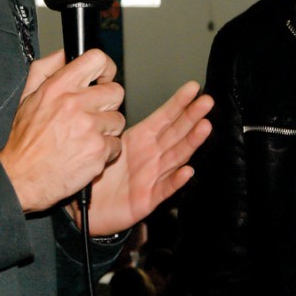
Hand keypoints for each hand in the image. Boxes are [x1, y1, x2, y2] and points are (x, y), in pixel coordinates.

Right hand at [0, 49, 124, 212]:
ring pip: (118, 120)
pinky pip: (116, 144)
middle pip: (116, 91)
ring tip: (85, 137)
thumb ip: (47, 68)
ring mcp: (89, 127)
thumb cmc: (25, 140)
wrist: (20, 178)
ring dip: (106, 129)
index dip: (105, 68)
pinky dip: (105, 151)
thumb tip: (66, 53)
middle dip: (107, 104)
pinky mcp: (98, 150)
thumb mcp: (28, 97)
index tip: (103, 78)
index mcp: (58, 87)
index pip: (96, 60)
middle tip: (92, 115)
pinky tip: (87, 153)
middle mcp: (75, 103)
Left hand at [85, 81, 212, 235]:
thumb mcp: (109, 143)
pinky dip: (176, 181)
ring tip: (204, 127)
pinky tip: (187, 172)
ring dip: (191, 143)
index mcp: (141, 139)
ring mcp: (152, 176)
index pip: (164, 117)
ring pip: (176, 157)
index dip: (179, 102)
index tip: (193, 88)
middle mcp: (151, 156)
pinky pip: (164, 189)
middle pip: (176, 133)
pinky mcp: (148, 199)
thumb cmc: (98, 174)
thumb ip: (118, 125)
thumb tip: (114, 98)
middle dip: (192, 116)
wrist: (88, 207)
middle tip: (207, 102)